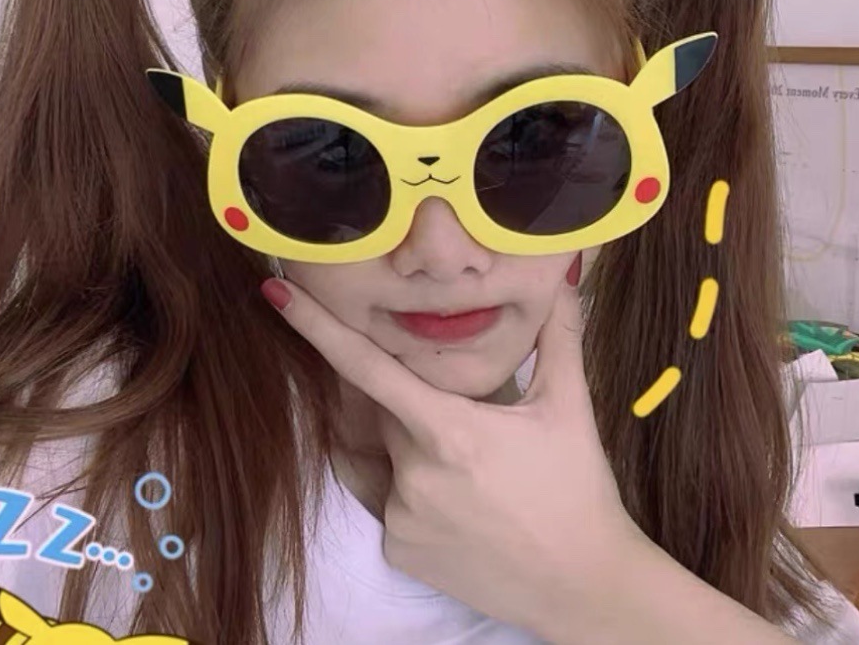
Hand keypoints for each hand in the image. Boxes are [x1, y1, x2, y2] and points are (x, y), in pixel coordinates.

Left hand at [261, 265, 641, 637]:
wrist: (583, 586)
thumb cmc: (577, 488)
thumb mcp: (569, 407)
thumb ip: (560, 333)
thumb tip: (565, 271)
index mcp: (449, 431)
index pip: (367, 368)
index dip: (318, 327)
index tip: (275, 292)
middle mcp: (412, 475)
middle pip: (386, 410)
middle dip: (415, 401)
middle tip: (470, 421)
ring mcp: (400, 518)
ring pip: (387, 453)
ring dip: (413, 444)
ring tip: (475, 471)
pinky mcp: (398, 551)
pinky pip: (388, 497)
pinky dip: (411, 485)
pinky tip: (461, 499)